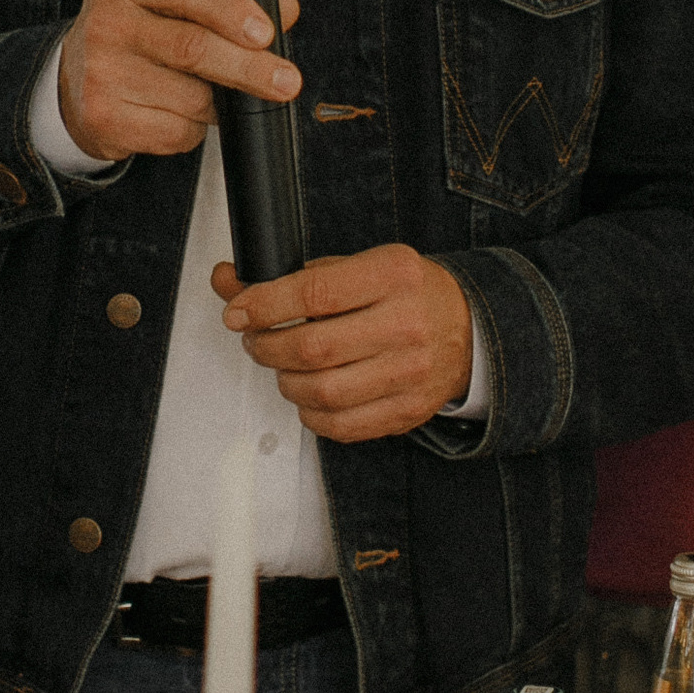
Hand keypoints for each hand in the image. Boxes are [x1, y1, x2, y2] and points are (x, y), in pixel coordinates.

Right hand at [55, 0, 298, 163]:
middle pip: (193, 47)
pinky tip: (179, 114)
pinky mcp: (104, 118)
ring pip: (192, 97)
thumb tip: (285, 8)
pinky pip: (176, 131)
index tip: (267, 32)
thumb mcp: (169, 4)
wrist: (73, 83)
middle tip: (286, 81)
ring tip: (212, 94)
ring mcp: (101, 73)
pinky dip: (195, 129)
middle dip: (249, 68)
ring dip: (219, 103)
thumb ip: (225, 0)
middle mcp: (105, 22)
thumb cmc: (136, 35)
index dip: (232, 10)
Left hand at [212, 244, 473, 441]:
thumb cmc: (405, 293)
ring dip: (285, 381)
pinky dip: (310, 414)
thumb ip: (293, 276)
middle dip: (266, 346)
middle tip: (256, 339)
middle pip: (313, 347)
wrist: (466, 328)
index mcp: (393, 275)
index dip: (264, 305)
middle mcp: (406, 323)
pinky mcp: (408, 411)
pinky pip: (341, 426)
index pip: (314, 294)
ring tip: (283, 366)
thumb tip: (227, 281)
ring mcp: (411, 372)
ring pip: (323, 391)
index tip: (238, 311)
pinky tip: (309, 394)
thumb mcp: (357, 266)